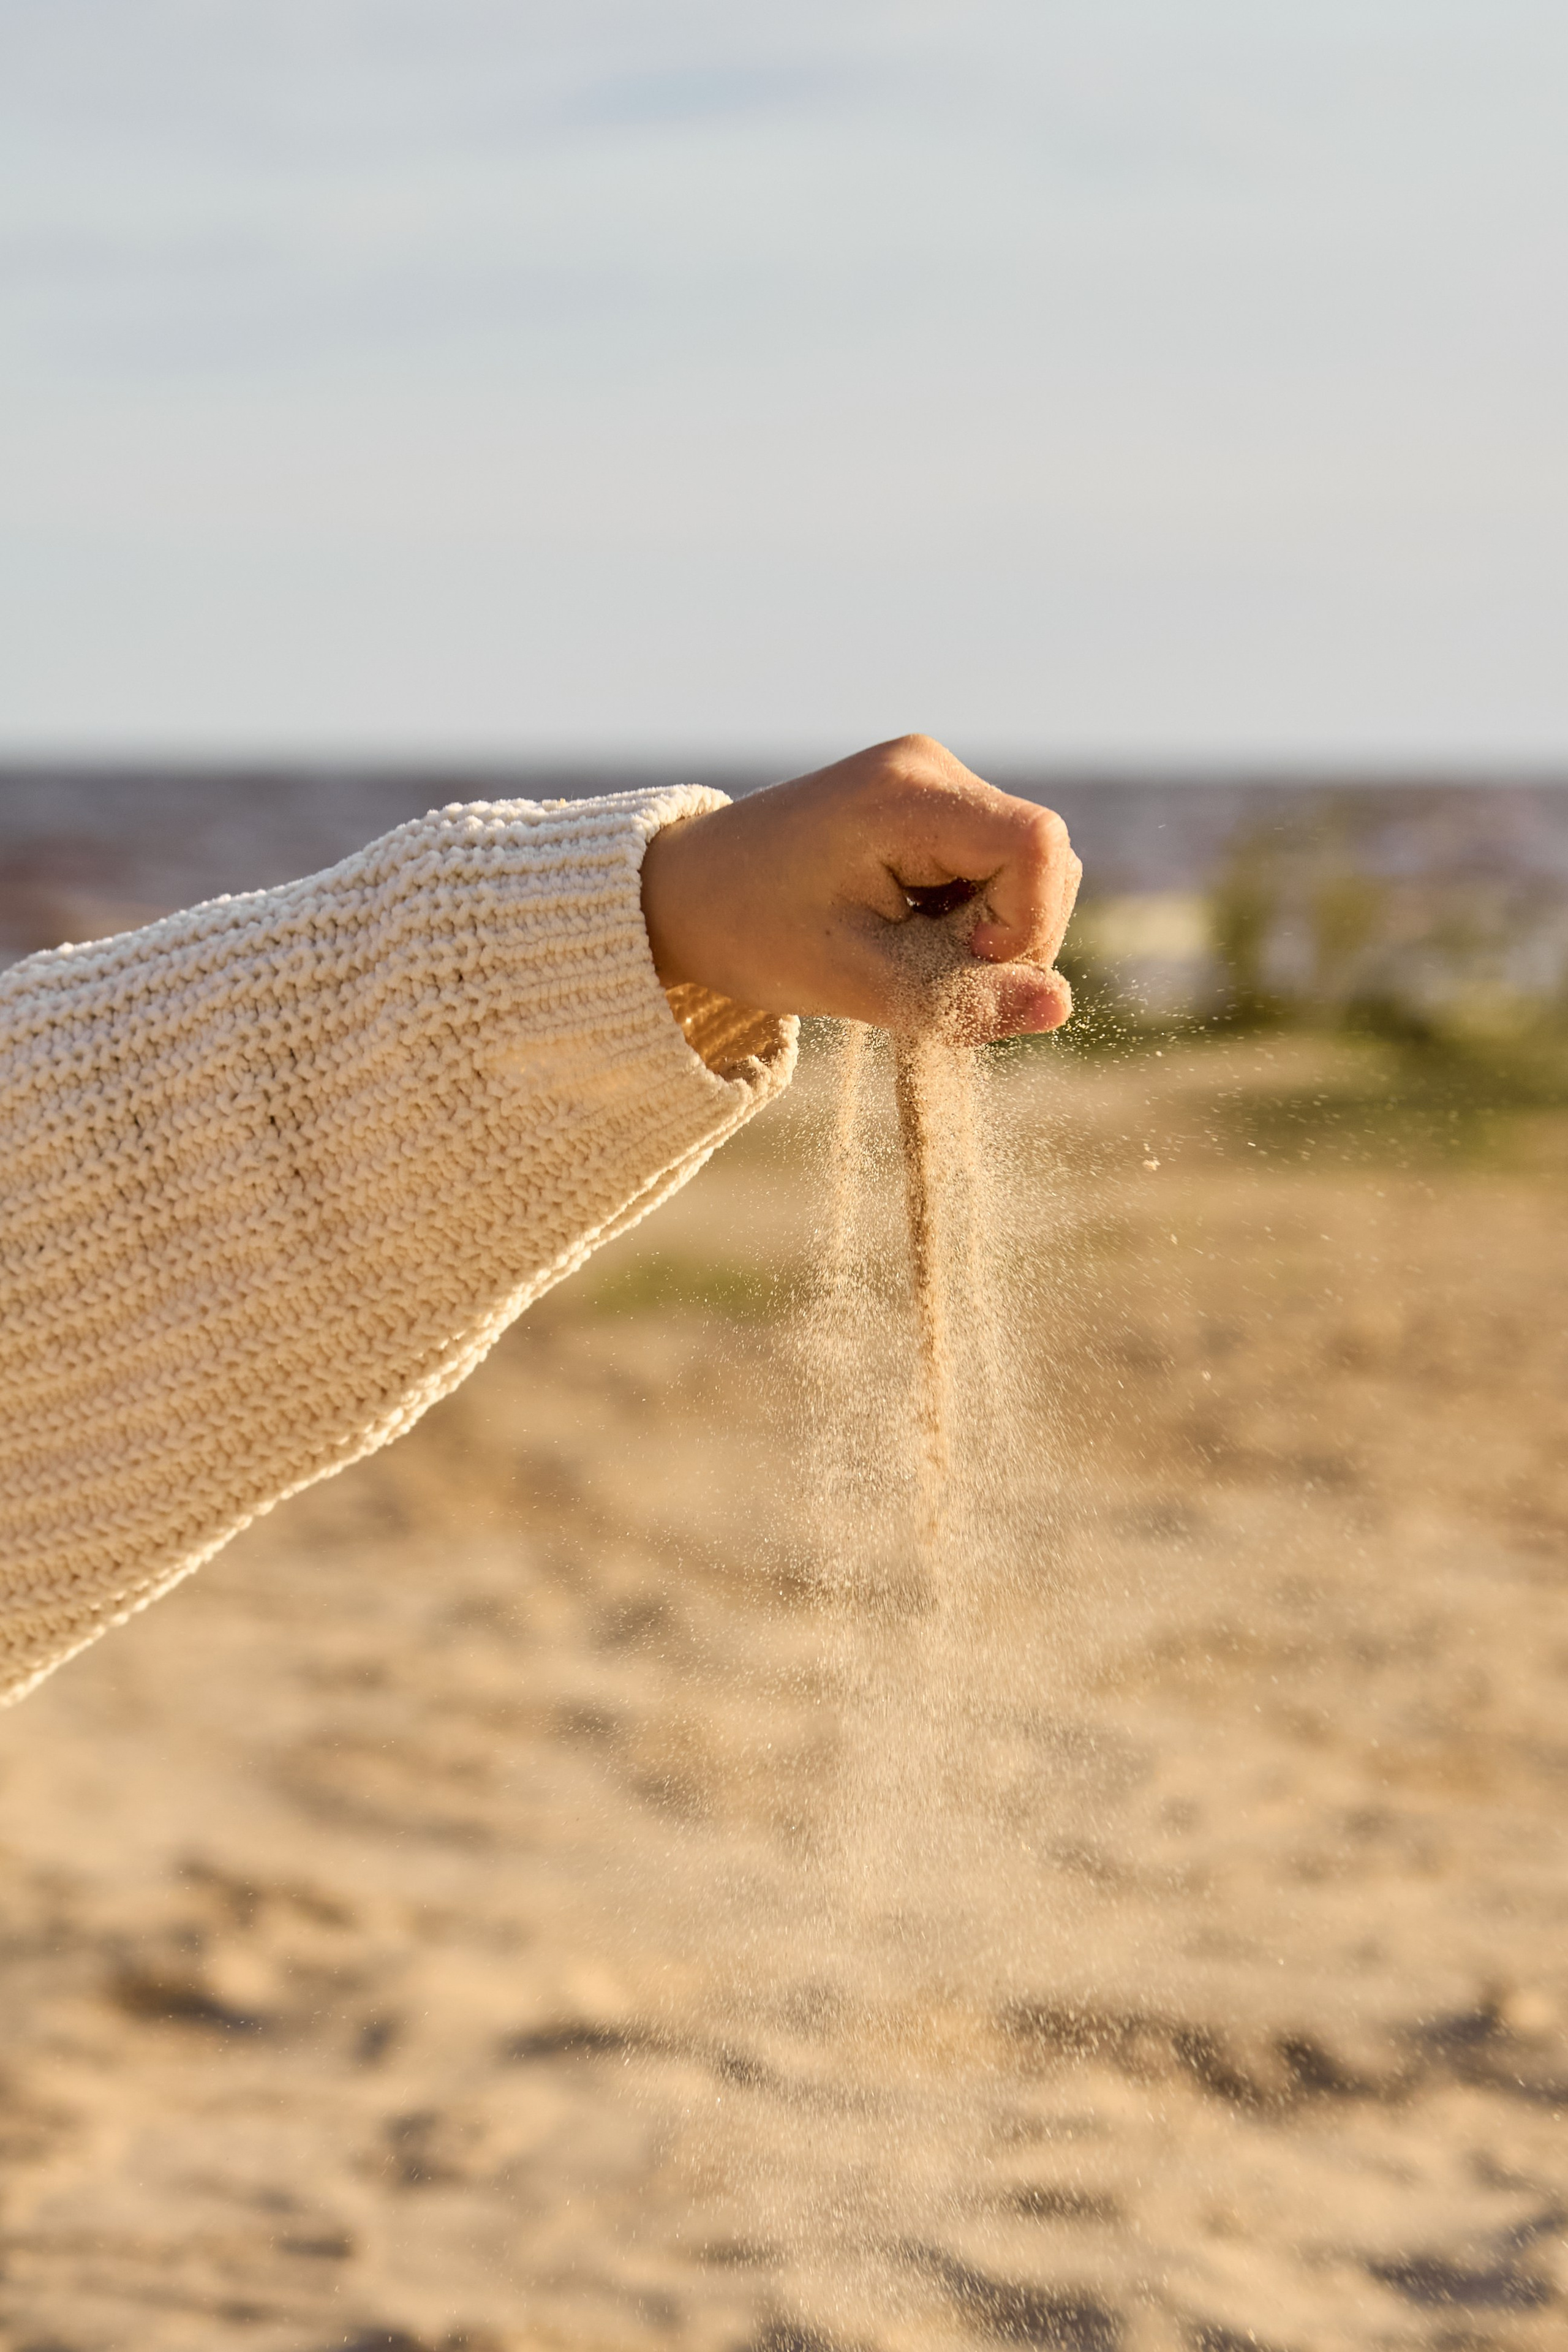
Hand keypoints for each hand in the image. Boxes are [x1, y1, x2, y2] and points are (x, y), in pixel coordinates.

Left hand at [640, 735, 1081, 1040]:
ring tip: (901, 945)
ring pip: (1026, 865)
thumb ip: (959, 998)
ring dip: (985, 926)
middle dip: (1005, 934)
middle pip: (1043, 859)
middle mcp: (927, 766)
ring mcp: (929, 775)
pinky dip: (966, 910)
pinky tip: (903, 923)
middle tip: (918, 967)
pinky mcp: (927, 797)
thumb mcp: (855, 979)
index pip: (1038, 848)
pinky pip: (992, 860)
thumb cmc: (754, 932)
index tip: (959, 964)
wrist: (686, 892)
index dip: (1024, 924)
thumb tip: (1061, 1009)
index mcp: (907, 794)